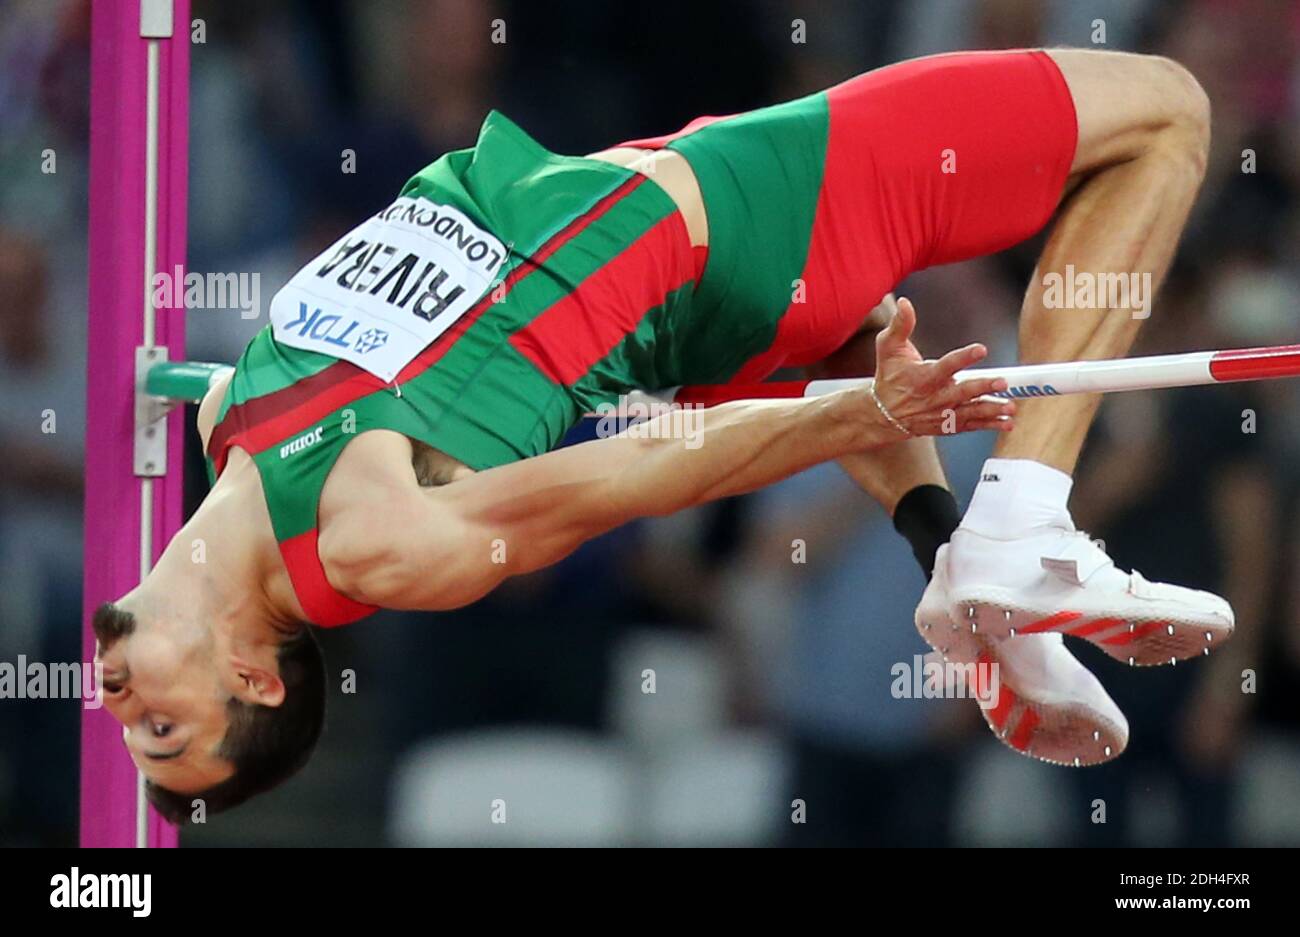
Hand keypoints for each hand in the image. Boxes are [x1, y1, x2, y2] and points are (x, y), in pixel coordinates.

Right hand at [869, 297, 1014, 436]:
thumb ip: (900, 325)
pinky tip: (1007, 422)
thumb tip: (904, 302)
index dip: (964, 357)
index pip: (946, 365)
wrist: (884, 414)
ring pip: (970, 412)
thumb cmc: (889, 376)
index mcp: (923, 376)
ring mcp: (943, 413)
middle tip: (1002, 382)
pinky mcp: (948, 425)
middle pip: (963, 392)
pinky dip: (989, 425)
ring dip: (991, 410)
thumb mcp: (888, 348)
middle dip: (983, 388)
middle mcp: (935, 397)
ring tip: (1011, 408)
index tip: (981, 349)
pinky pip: (971, 425)